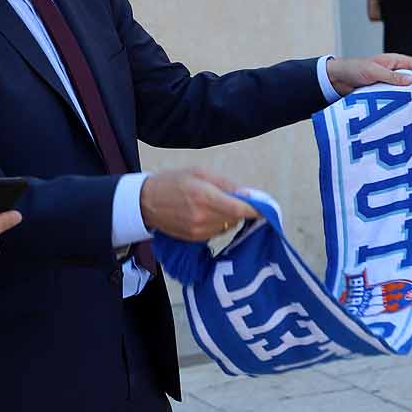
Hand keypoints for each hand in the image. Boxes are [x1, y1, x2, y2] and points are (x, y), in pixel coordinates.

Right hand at [140, 169, 258, 242]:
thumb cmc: (173, 181)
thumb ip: (226, 184)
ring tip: (217, 204)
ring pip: (228, 225)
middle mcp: (202, 217)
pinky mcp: (194, 239)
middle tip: (236, 198)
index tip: (266, 208)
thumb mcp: (200, 173)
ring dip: (229, 216)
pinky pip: (217, 232)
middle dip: (241, 209)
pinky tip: (208, 214)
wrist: (145, 202)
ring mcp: (198, 231)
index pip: (239, 209)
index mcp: (205, 196)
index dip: (255, 210)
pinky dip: (219, 223)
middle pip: (235, 218)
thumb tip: (248, 194)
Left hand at [326, 53, 411, 96]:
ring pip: (408, 91)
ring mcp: (391, 84)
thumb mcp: (373, 71)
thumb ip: (392, 76)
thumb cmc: (353, 69)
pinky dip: (401, 104)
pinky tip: (401, 112)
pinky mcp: (385, 94)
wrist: (336, 80)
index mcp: (397, 62)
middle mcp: (397, 72)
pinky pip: (398, 98)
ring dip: (411, 99)